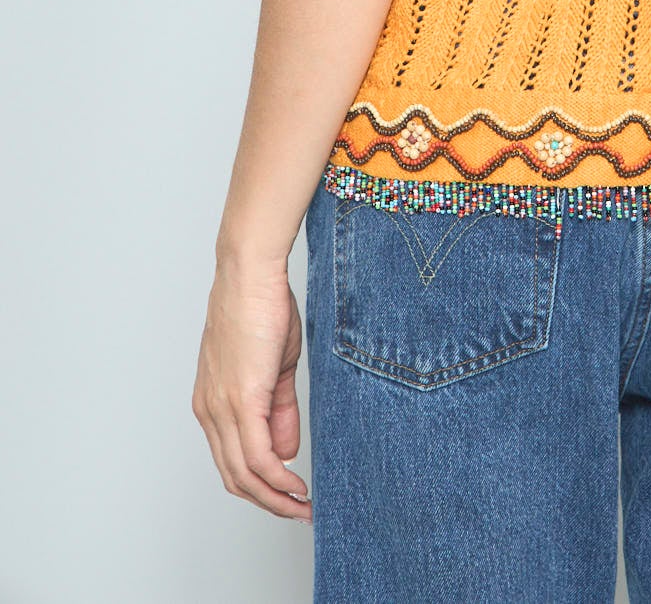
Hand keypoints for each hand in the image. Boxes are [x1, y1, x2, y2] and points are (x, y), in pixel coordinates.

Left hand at [191, 258, 312, 520]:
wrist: (250, 274)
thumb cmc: (261, 308)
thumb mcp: (274, 367)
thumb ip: (278, 411)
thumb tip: (285, 452)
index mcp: (213, 403)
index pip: (231, 462)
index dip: (260, 486)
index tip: (289, 495)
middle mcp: (211, 412)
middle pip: (234, 478)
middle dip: (268, 503)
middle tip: (299, 512)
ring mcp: (222, 408)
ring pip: (244, 475)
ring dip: (275, 498)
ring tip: (302, 506)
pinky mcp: (241, 399)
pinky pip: (258, 455)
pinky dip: (277, 479)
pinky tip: (296, 486)